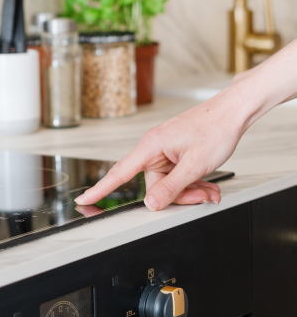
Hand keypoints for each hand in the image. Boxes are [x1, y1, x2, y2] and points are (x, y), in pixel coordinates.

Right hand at [75, 87, 248, 210]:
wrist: (232, 112)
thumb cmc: (214, 129)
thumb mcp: (194, 165)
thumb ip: (171, 187)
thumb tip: (150, 204)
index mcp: (151, 146)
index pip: (119, 173)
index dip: (100, 189)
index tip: (84, 199)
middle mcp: (154, 149)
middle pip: (154, 186)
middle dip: (179, 195)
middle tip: (202, 196)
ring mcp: (165, 151)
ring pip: (168, 184)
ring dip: (190, 191)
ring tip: (210, 189)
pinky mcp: (175, 153)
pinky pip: (176, 176)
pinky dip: (192, 183)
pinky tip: (208, 183)